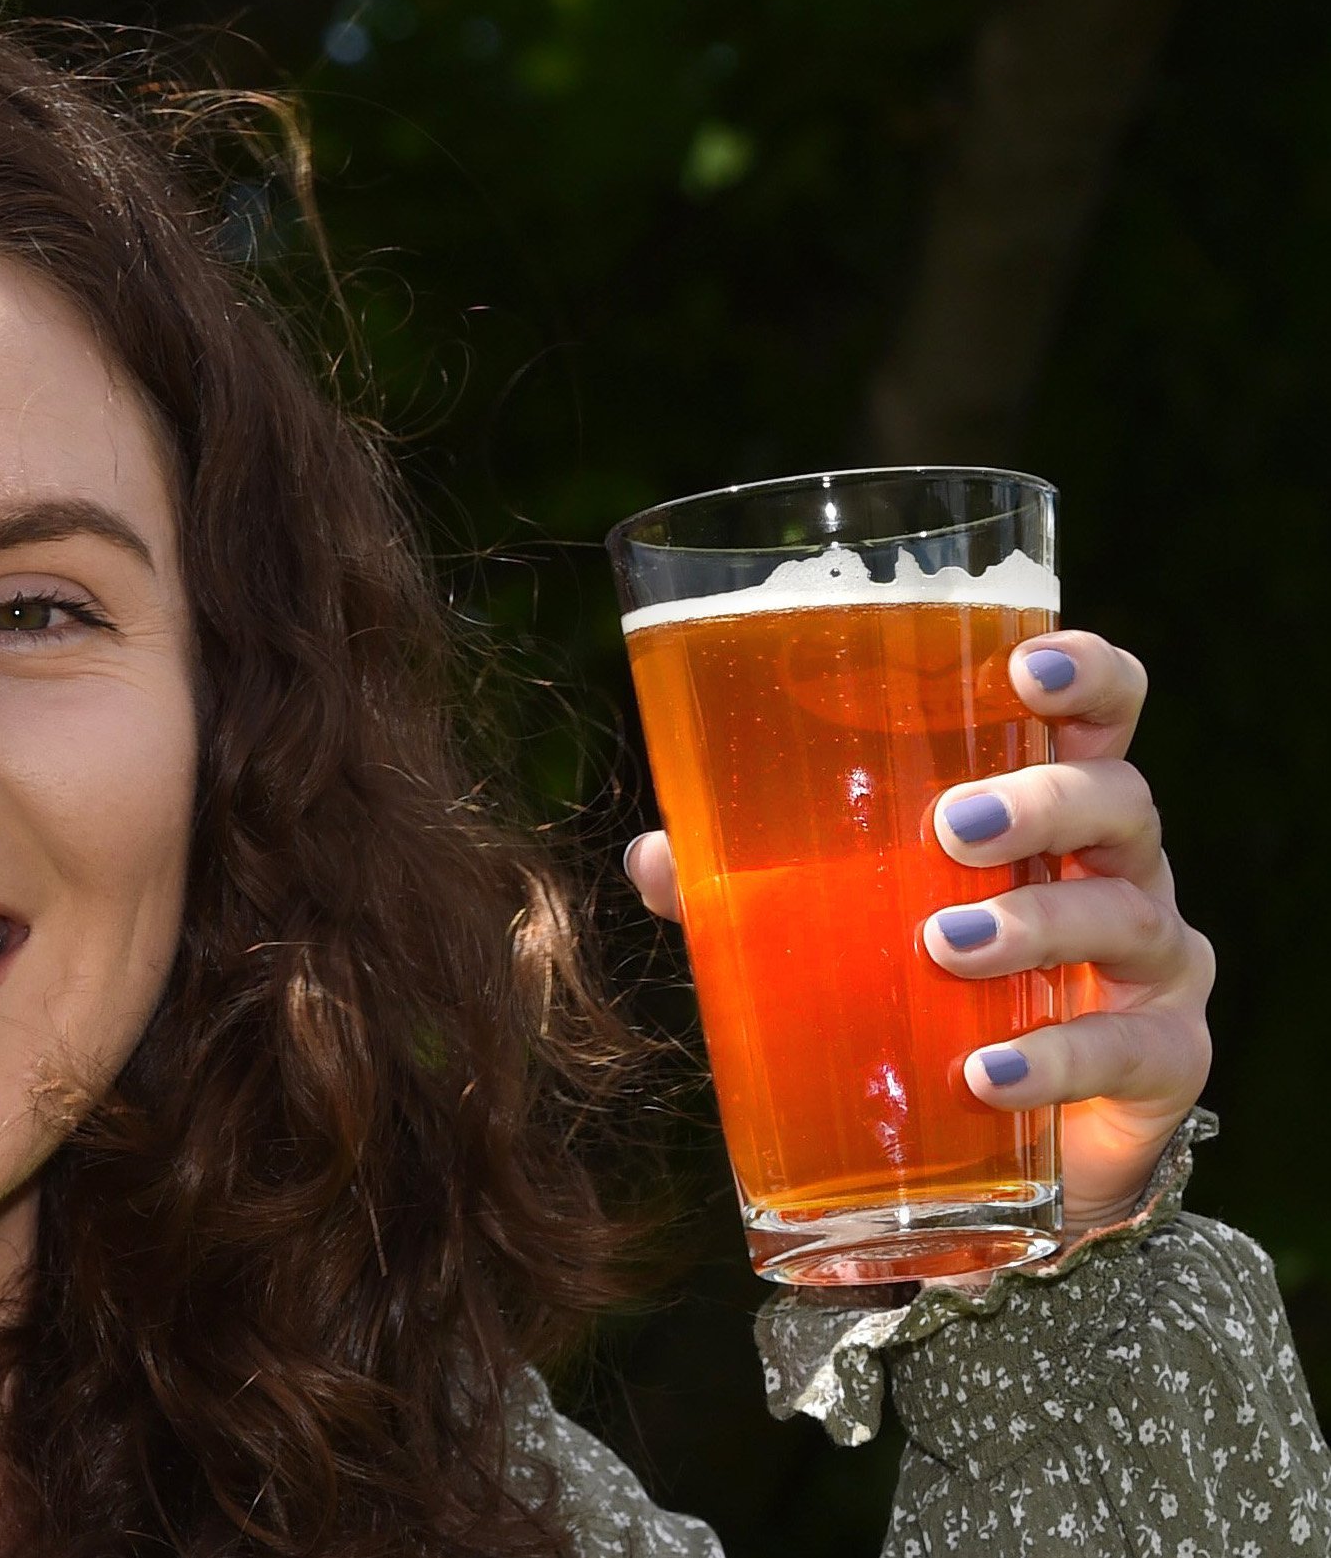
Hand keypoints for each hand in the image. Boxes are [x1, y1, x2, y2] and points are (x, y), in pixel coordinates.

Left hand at [623, 630, 1214, 1233]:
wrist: (996, 1152)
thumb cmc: (927, 992)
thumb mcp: (840, 926)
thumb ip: (752, 885)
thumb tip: (655, 856)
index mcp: (1052, 811)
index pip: (1100, 714)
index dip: (1086, 676)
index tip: (1029, 668)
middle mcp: (1119, 869)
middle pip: (1118, 798)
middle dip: (1041, 800)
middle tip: (950, 828)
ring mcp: (1154, 964)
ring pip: (1123, 913)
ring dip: (1033, 921)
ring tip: (943, 944)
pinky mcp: (1164, 1062)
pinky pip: (1131, 1049)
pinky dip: (1058, 1058)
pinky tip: (989, 1073)